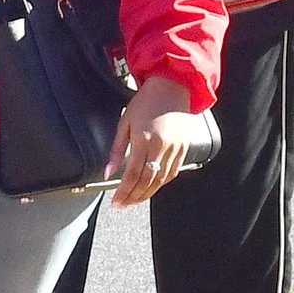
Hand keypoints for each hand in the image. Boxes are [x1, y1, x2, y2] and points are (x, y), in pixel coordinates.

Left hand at [107, 73, 206, 207]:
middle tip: (123, 205)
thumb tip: (108, 172)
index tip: (115, 202)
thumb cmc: (145, 102)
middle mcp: (162, 147)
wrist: (173, 86)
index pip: (133, 175)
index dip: (123, 192)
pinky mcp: (184, 148)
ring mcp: (176, 148)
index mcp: (145, 140)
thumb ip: (117, 150)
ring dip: (147, 193)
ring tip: (134, 200)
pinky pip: (172, 172)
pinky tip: (151, 188)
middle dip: (134, 196)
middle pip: (147, 181)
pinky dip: (161, 183)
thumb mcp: (124, 122)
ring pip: (161, 180)